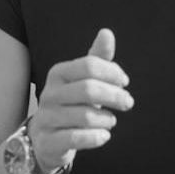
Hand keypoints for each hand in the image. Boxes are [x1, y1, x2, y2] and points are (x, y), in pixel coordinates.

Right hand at [29, 29, 132, 171]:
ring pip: (84, 116)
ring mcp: (46, 118)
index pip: (89, 65)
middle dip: (115, 96)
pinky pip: (74, 138)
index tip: (124, 82)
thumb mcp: (84, 80)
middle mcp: (49, 93)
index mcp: (58, 73)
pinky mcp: (48, 141)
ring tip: (111, 120)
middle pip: (88, 89)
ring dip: (106, 119)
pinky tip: (104, 136)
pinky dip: (95, 137)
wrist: (47, 138)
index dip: (112, 72)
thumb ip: (97, 59)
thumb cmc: (72, 104)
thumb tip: (107, 32)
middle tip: (128, 102)